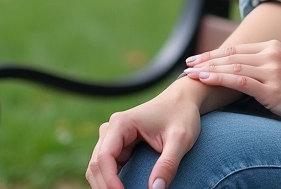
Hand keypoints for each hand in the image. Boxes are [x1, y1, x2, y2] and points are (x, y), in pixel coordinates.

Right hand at [85, 84, 200, 188]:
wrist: (184, 100)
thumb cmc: (182, 115)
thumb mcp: (181, 139)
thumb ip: (168, 164)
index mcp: (121, 123)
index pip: (104, 157)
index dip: (109, 181)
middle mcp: (111, 129)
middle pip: (96, 164)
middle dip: (105, 186)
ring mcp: (113, 137)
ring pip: (98, 167)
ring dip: (106, 184)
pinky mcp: (118, 145)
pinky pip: (107, 167)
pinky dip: (111, 180)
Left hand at [183, 40, 280, 129]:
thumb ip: (268, 70)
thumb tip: (247, 79)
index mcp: (273, 47)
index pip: (237, 49)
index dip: (214, 54)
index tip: (197, 59)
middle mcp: (271, 54)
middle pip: (230, 56)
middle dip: (205, 60)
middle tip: (186, 65)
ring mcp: (272, 70)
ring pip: (231, 67)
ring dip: (207, 70)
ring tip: (190, 74)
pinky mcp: (272, 88)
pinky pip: (239, 81)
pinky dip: (219, 79)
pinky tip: (205, 79)